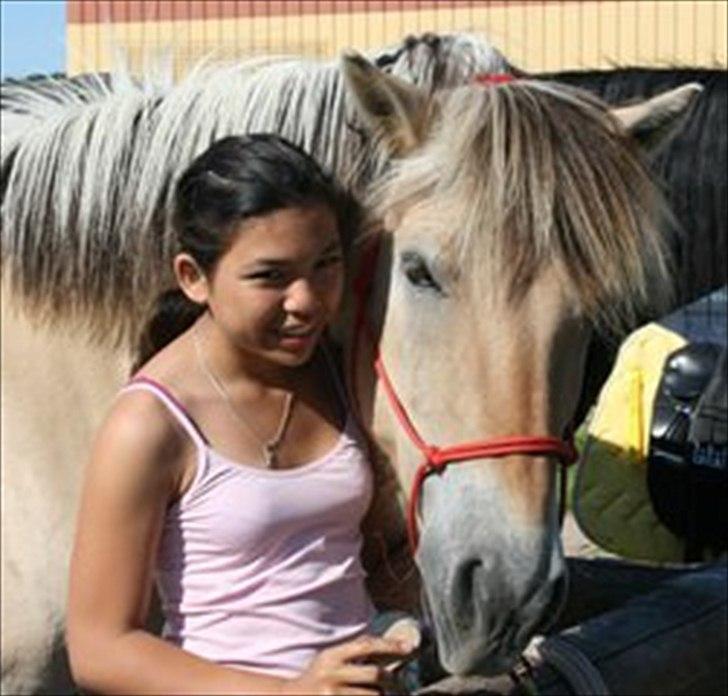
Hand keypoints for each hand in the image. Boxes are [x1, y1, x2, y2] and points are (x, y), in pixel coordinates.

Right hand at [280, 634, 412, 694]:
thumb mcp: (329, 660)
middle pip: (375, 674)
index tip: (409, 648)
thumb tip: (389, 649)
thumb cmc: (316, 679)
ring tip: (380, 694)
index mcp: (331, 656)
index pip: (365, 645)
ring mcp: (331, 695)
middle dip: (392, 680)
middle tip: (398, 684)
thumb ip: (352, 654)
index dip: (390, 645)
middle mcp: (331, 674)